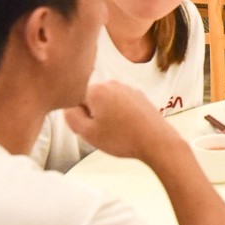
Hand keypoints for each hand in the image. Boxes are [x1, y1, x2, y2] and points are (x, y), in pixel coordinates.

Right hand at [64, 80, 179, 161]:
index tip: (91, 127)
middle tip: (104, 130)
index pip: (74, 100)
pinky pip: (121, 105)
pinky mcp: (139, 96)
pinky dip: (121, 115)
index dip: (80, 117)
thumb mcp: (87, 132)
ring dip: (107, 115)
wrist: (156, 141)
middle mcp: (112, 84)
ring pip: (107, 103)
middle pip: (91, 100)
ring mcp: (128, 88)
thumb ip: (71, 116)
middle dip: (93, 115)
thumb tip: (68, 106)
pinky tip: (128, 127)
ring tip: (118, 130)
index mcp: (97, 89)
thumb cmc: (122, 138)